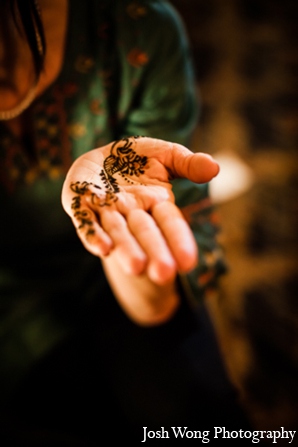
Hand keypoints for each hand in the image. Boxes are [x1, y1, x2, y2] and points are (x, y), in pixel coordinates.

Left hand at [62, 136, 218, 284]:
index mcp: (156, 202)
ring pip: (117, 231)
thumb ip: (187, 164)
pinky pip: (86, 222)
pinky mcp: (80, 205)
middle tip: (163, 275)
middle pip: (145, 232)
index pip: (170, 223)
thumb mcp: (165, 155)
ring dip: (126, 249)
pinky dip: (92, 234)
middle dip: (154, 252)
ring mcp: (106, 210)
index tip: (188, 263)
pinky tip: (101, 248)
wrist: (99, 159)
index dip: (178, 241)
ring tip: (135, 268)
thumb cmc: (135, 159)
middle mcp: (133, 211)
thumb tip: (214, 168)